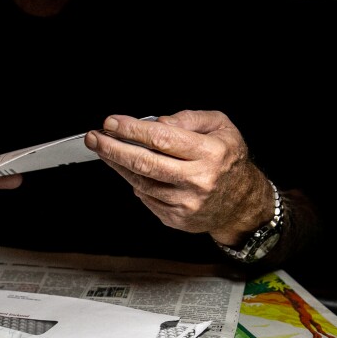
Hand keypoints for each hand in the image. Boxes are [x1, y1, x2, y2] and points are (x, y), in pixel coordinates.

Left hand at [83, 110, 273, 245]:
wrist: (241, 203)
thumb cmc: (228, 160)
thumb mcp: (221, 127)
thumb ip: (189, 118)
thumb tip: (156, 122)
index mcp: (210, 153)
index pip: (162, 138)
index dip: (132, 130)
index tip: (111, 123)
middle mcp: (198, 179)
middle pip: (145, 162)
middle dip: (113, 148)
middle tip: (94, 138)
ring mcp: (185, 202)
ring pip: (140, 181)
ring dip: (117, 165)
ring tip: (104, 150)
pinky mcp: (176, 218)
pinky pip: (146, 198)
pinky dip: (134, 182)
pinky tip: (128, 170)